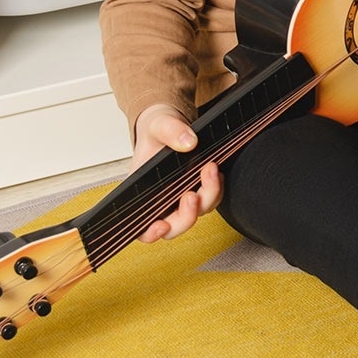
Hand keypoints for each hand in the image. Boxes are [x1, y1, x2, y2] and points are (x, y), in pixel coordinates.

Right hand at [132, 103, 221, 243]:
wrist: (171, 124)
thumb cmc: (157, 129)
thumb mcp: (159, 123)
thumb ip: (170, 130)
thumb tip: (189, 142)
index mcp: (142, 192)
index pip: (141, 226)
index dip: (150, 233)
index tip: (161, 225)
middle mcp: (162, 200)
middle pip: (175, 225)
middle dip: (187, 216)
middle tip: (192, 195)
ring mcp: (181, 196)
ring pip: (198, 212)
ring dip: (207, 196)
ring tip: (211, 169)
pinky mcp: (199, 189)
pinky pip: (211, 199)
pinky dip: (216, 189)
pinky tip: (216, 172)